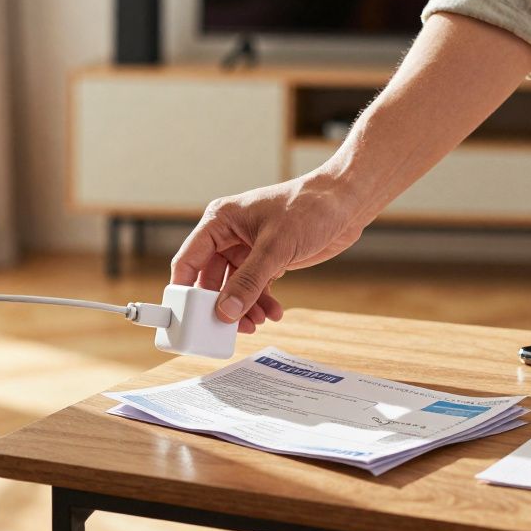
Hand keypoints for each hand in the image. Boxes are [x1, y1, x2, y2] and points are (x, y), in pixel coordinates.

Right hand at [171, 173, 367, 332]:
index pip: (189, 260)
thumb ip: (249, 281)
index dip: (184, 290)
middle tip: (228, 328)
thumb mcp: (275, 247)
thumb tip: (225, 311)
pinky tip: (273, 312)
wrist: (346, 203)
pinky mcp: (268, 259)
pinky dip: (261, 302)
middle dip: (220, 305)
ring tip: (258, 322)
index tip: (186, 318)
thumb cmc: (309, 206)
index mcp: (220, 220)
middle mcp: (229, 235)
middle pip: (210, 280)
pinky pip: (255, 287)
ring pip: (234, 287)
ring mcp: (248, 248)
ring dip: (244, 307)